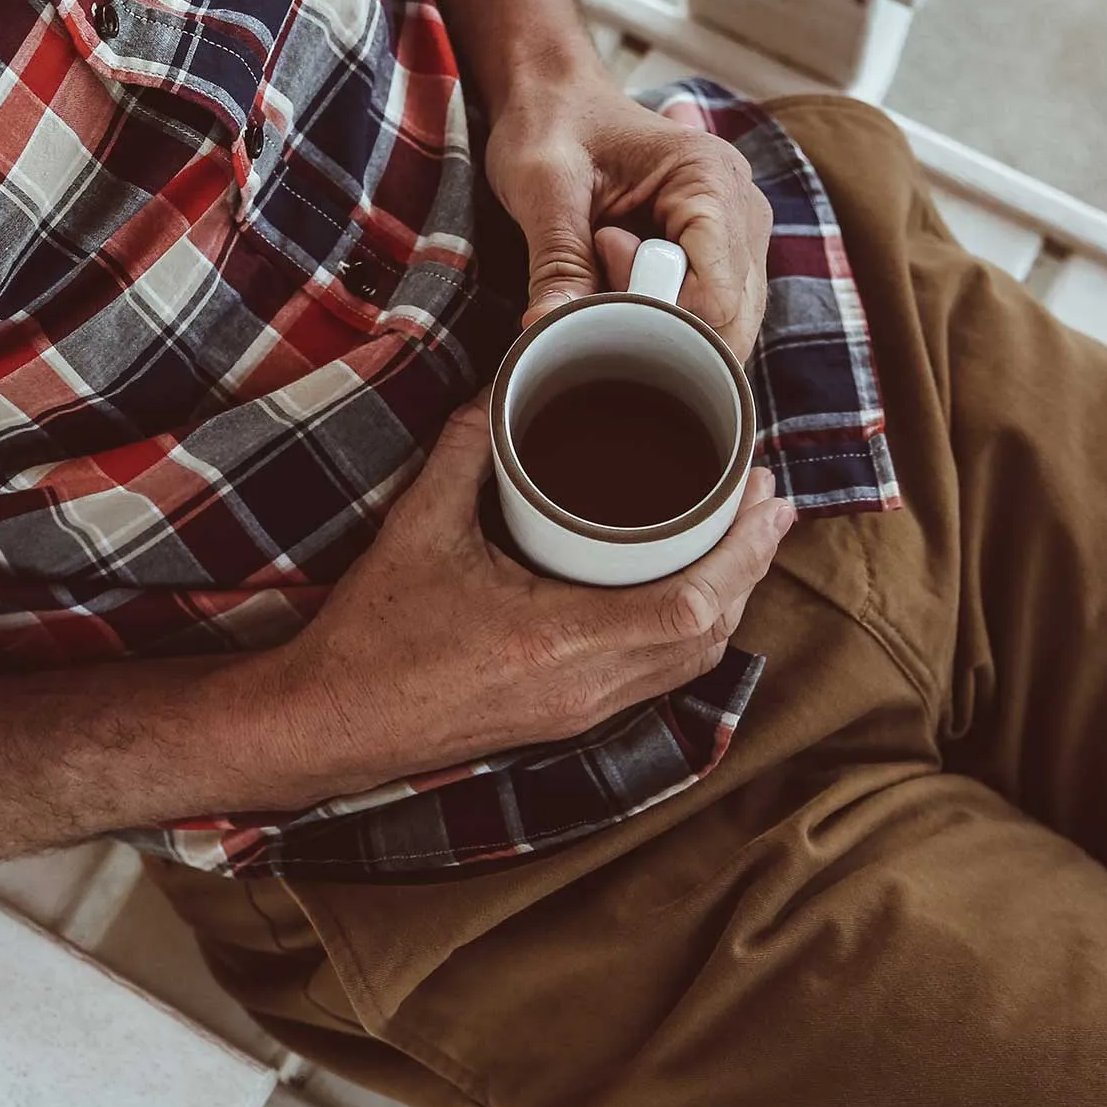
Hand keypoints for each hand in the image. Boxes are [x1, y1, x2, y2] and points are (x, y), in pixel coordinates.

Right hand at [260, 390, 796, 803]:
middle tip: (771, 500)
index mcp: (560, 642)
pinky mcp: (566, 718)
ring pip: (689, 662)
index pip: (692, 608)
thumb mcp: (417, 526)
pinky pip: (656, 676)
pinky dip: (687, 630)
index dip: (744, 552)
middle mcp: (586, 688)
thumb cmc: (375, 633)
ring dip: (727, 600)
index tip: (766, 494)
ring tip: (743, 539)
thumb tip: (502, 387)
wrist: (335, 718)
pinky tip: (684, 592)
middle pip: (710, 636)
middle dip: (752, 566)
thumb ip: (465, 449)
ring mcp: (580, 711)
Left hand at [482, 69, 774, 360]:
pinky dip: (658, 315)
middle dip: (655, 318)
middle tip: (596, 259)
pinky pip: (706, 316)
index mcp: (711, 180)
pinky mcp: (722, 257)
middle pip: (727, 320)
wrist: (555, 98)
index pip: (715, 295)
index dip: (651, 303)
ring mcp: (739, 238)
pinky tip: (618, 276)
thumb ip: (556, 262)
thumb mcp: (542, 187)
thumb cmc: (550, 126)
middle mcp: (744, 210)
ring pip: (720, 326)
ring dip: (655, 318)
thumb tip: (548, 333)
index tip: (598, 251)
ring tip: (604, 257)